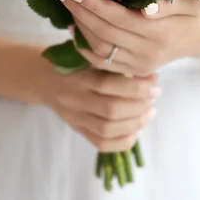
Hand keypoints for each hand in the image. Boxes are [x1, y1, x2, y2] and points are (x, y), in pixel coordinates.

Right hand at [39, 67, 159, 151]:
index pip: (109, 84)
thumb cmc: (73, 62)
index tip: (154, 80)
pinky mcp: (77, 130)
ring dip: (135, 123)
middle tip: (155, 96)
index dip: (136, 85)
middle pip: (111, 109)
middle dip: (140, 104)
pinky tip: (136, 131)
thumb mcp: (89, 56)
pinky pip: (101, 143)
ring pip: (107, 128)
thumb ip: (113, 65)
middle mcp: (73, 99)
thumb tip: (149, 76)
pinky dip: (123, 141)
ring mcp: (74, 118)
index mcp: (77, 77)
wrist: (44, 78)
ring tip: (150, 112)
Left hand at [52, 0, 199, 76]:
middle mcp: (148, 53)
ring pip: (100, 49)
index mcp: (161, 34)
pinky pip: (103, 63)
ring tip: (67, 6)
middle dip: (79, 12)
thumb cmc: (199, 12)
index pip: (118, 17)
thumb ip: (171, 3)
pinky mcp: (135, 70)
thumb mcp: (193, 1)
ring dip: (80, 28)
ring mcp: (140, 65)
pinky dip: (85, 48)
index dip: (93, 4)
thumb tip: (146, 7)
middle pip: (104, 33)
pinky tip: (74, 31)